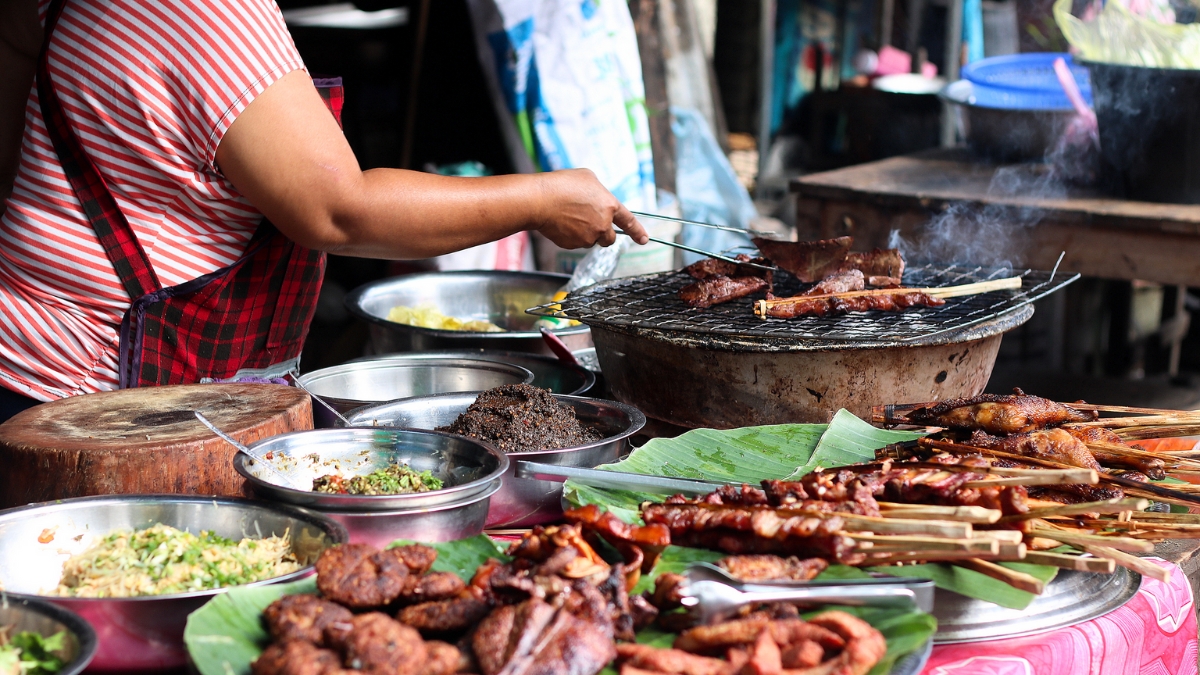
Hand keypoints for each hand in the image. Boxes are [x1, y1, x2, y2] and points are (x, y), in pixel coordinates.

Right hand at [533, 169, 648, 248]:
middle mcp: (602, 225)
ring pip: (591, 240)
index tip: (644, 240)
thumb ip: (599, 191)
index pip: (629, 222)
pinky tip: (561, 222)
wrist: (540, 200)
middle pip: (610, 238)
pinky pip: (575, 243)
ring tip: (569, 216)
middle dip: (604, 234)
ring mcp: (588, 237)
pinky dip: (570, 235)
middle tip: (591, 224)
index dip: (638, 231)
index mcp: (609, 205)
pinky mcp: (572, 245)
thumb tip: (599, 200)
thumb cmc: (562, 184)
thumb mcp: (587, 177)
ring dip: (585, 232)